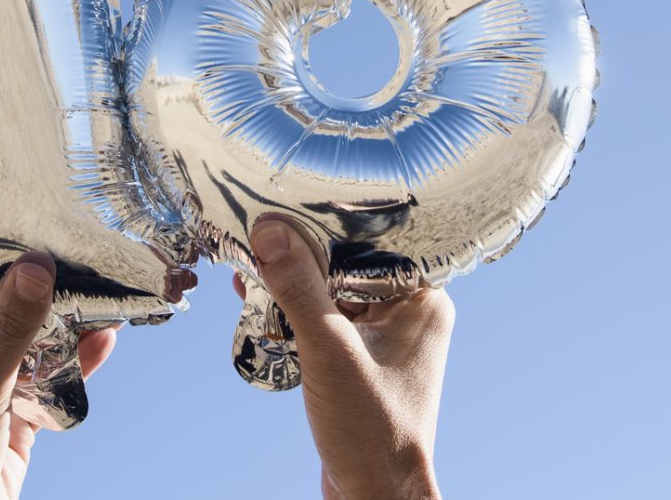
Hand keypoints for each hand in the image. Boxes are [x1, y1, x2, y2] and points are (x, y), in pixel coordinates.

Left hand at [0, 253, 116, 499]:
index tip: (49, 233)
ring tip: (105, 298)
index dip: (10, 262)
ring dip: (68, 327)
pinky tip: (102, 341)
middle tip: (88, 263)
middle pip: (10, 313)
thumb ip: (10, 328)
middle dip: (49, 294)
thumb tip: (36, 266)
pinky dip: (76, 361)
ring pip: (35, 344)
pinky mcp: (17, 412)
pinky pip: (51, 377)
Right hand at [245, 216, 453, 499]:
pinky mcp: (359, 356)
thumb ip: (299, 289)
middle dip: (301, 249)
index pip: (375, 237)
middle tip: (258, 229)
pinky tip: (256, 299)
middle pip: (348, 260)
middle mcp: (408, 311)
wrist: (375, 496)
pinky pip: (324, 317)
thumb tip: (270, 231)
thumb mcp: (329, 351)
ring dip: (291, 280)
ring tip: (248, 263)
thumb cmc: (373, 432)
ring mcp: (384, 335)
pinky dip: (292, 310)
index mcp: (422, 298)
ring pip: (331, 287)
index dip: (329, 218)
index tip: (286, 200)